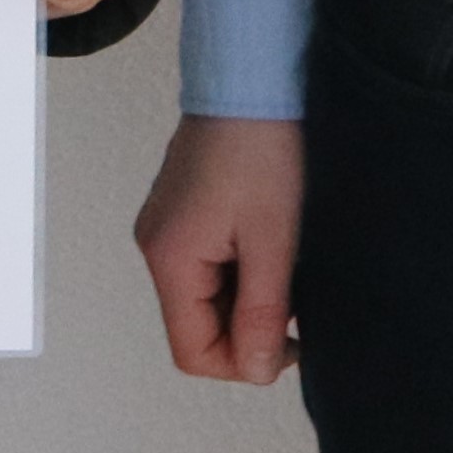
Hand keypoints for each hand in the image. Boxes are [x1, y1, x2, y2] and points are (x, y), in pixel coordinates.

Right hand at [134, 114, 303, 386]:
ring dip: (247, 299)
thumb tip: (258, 371)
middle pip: (196, 328)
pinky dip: (240, 274)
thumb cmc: (261, 149)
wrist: (250, 81)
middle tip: (296, 299)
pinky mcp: (181, 216)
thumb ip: (263, 312)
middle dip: (248, 328)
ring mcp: (166, 230)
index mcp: (169, 259)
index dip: (242, 362)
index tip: (290, 340)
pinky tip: (269, 246)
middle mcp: (156, 248)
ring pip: (204, 300)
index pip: (192, 353)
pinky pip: (206, 270)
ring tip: (285, 265)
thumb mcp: (273, 239)